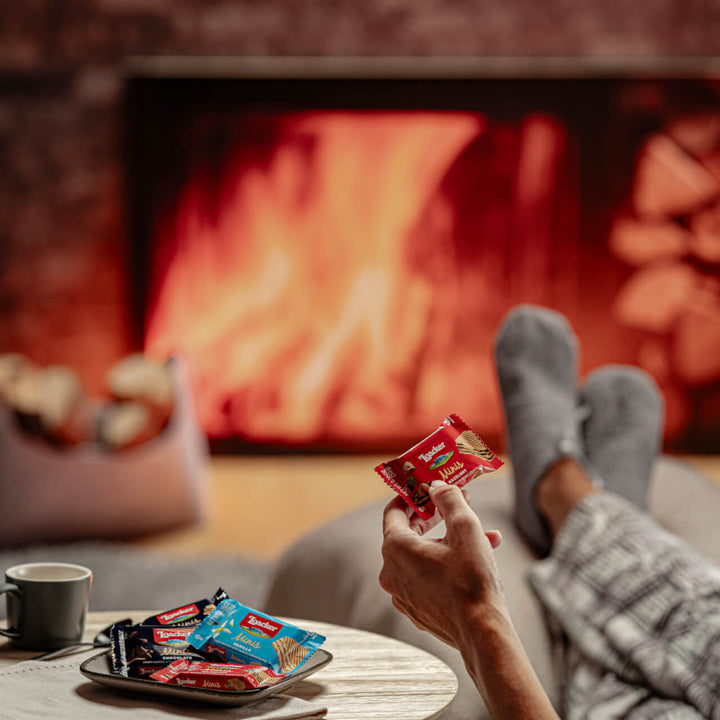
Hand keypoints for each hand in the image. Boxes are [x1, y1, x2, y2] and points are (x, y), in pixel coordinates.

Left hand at [379, 481, 506, 648]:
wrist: (482, 632)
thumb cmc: (472, 579)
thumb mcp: (465, 527)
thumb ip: (448, 498)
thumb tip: (437, 486)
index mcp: (395, 547)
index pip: (395, 510)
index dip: (414, 496)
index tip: (430, 489)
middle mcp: (391, 571)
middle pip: (408, 533)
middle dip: (437, 518)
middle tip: (457, 506)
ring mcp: (401, 593)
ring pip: (423, 556)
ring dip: (450, 543)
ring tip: (484, 538)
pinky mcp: (416, 609)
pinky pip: (426, 577)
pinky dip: (445, 566)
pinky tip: (475, 562)